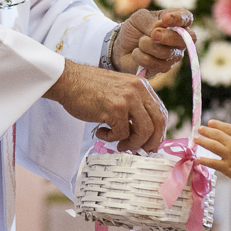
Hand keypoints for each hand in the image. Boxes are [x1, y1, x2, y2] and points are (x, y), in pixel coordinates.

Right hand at [43, 60, 166, 151]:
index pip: (161, 113)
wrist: (69, 81)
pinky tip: (101, 132)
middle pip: (158, 123)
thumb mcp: (121, 91)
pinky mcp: (114, 109)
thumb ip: (135, 107)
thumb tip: (144, 134)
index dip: (158, 132)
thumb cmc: (91, 89)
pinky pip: (121, 134)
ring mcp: (128, 99)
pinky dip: (111, 138)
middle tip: (139, 150)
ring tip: (119, 144)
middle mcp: (138, 90)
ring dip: (132, 143)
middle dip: (151, 142)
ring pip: (143, 131)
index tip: (150, 143)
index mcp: (142, 86)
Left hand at [114, 9, 194, 77]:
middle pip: (185, 39)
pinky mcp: (164, 68)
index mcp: (176, 21)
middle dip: (168, 37)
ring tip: (140, 42)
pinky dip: (142, 57)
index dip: (179, 19)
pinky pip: (156, 64)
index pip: (187, 18)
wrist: (122, 46)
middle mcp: (180, 39)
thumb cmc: (134, 29)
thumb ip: (150, 21)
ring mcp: (174, 55)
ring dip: (148, 46)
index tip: (166, 19)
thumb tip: (160, 28)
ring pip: (167, 52)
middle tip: (154, 34)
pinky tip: (137, 53)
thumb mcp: (139, 18)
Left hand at [195, 120, 230, 190]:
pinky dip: (204, 160)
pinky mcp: (226, 167)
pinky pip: (212, 163)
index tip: (210, 122)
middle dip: (207, 131)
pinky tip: (197, 159)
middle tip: (199, 129)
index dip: (217, 124)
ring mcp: (229, 156)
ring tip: (195, 139)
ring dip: (202, 141)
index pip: (227, 127)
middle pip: (217, 135)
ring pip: (212, 146)